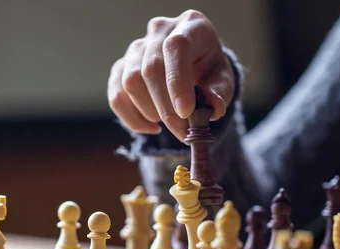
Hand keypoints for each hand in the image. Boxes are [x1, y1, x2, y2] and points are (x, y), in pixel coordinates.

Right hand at [108, 10, 234, 140]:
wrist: (193, 65)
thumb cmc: (209, 70)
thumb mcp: (222, 79)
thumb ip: (220, 92)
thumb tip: (214, 108)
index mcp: (189, 26)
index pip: (176, 48)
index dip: (178, 81)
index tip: (186, 113)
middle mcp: (158, 31)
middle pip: (150, 69)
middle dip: (166, 109)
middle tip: (182, 133)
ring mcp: (136, 48)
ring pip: (130, 83)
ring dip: (150, 112)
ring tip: (169, 123)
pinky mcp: (121, 67)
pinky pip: (117, 97)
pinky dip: (133, 119)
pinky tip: (151, 127)